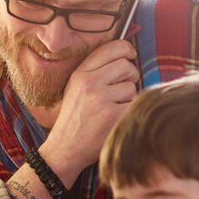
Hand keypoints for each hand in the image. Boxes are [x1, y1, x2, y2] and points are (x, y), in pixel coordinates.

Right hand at [38, 39, 138, 179]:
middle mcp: (90, 83)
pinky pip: (134, 105)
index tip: (130, 54)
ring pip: (132, 87)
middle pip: (126, 66)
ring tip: (112, 110)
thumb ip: (96, 71)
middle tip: (122, 89)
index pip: (110, 48)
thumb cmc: (75, 118)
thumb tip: (126, 55)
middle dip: (130, 76)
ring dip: (128, 98)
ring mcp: (102, 99)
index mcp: (80, 74)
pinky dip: (129, 113)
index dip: (125, 48)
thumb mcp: (76, 89)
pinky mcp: (113, 115)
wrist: (65, 149)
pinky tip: (115, 121)